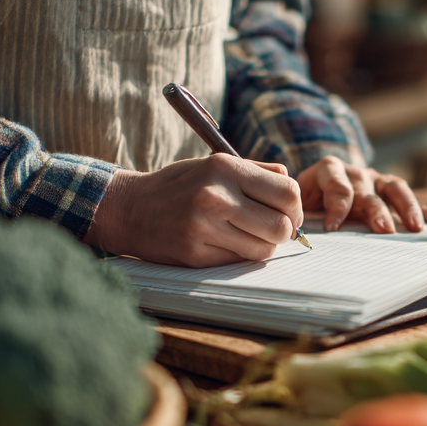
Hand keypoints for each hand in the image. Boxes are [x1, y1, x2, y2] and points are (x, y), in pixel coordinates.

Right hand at [84, 155, 302, 266]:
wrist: (130, 208)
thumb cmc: (181, 186)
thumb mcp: (214, 164)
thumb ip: (257, 172)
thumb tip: (293, 189)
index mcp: (225, 168)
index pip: (288, 192)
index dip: (296, 208)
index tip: (289, 214)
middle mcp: (216, 196)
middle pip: (282, 226)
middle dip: (284, 231)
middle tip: (272, 230)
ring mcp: (204, 227)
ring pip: (264, 249)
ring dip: (262, 246)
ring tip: (246, 236)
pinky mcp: (195, 254)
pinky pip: (239, 261)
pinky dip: (240, 256)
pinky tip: (224, 244)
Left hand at [296, 157, 426, 232]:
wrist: (313, 187)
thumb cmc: (304, 201)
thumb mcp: (298, 204)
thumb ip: (300, 215)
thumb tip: (297, 235)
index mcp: (329, 171)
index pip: (337, 187)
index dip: (336, 208)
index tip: (333, 228)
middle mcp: (356, 172)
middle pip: (369, 191)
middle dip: (377, 211)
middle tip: (384, 230)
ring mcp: (375, 179)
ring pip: (395, 188)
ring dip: (407, 207)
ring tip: (416, 227)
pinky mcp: (389, 190)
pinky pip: (409, 199)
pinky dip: (423, 208)